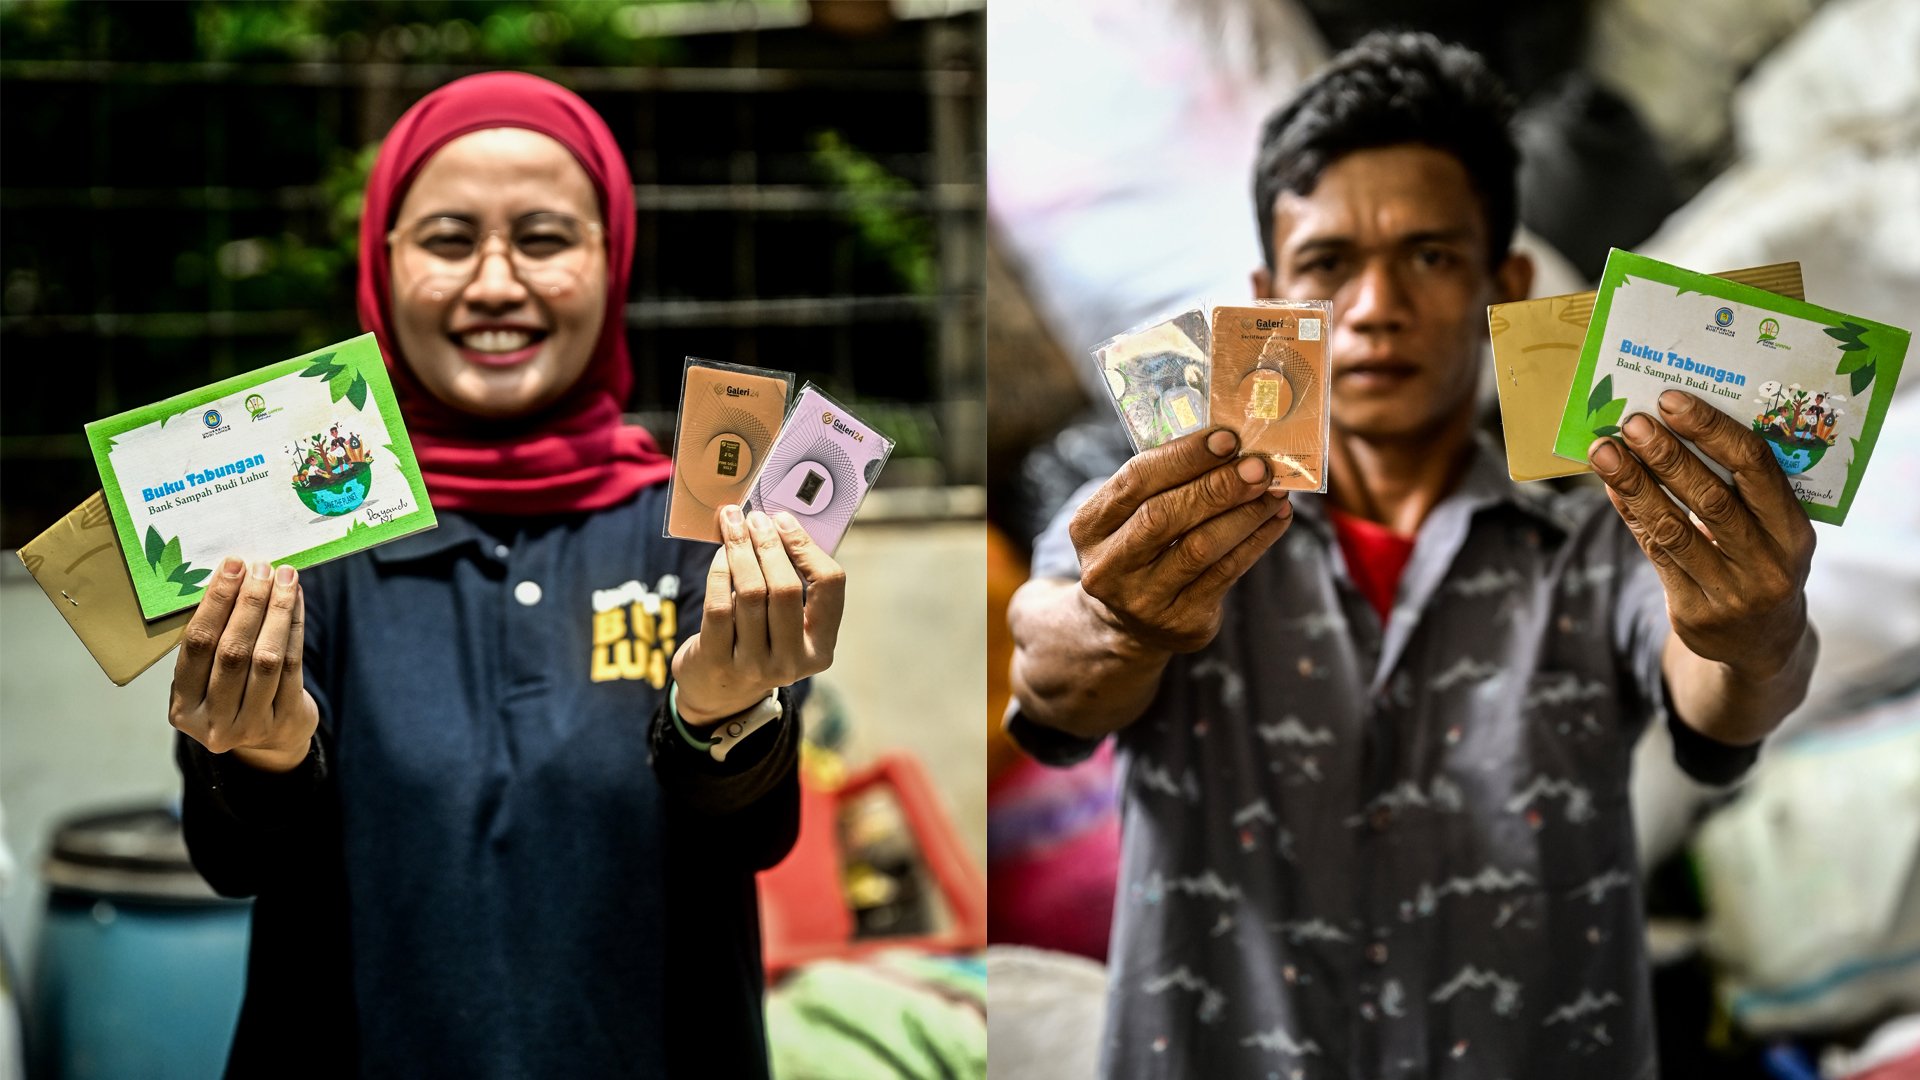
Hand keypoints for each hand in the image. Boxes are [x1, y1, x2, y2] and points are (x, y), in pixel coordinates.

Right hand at [168, 558, 317, 772]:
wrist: (270, 741)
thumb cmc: (232, 694)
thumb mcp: (208, 677)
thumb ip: (212, 640)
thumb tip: (232, 577)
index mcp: (183, 707)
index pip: (197, 646)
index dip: (215, 603)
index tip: (231, 567)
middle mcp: (213, 721)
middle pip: (233, 651)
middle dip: (248, 603)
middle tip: (260, 567)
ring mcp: (252, 724)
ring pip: (266, 658)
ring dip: (276, 611)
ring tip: (283, 577)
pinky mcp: (286, 719)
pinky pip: (293, 664)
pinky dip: (294, 626)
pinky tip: (295, 599)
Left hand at [671, 506, 845, 726]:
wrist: (718, 693)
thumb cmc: (759, 642)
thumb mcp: (788, 626)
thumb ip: (794, 584)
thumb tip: (780, 523)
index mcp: (821, 648)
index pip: (829, 586)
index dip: (807, 548)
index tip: (785, 521)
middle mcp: (792, 661)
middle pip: (785, 588)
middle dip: (768, 544)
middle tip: (754, 518)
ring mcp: (754, 666)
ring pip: (750, 593)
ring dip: (740, 550)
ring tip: (733, 525)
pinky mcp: (717, 662)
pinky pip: (719, 605)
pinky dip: (719, 572)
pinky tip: (720, 554)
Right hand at [1069, 427, 1292, 654]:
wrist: (1129, 624)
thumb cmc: (1139, 549)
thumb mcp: (1129, 516)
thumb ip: (1165, 483)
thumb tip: (1233, 448)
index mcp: (1089, 527)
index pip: (1135, 481)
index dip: (1184, 457)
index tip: (1228, 438)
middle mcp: (1108, 566)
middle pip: (1164, 516)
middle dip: (1218, 486)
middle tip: (1258, 466)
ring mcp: (1142, 599)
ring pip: (1200, 547)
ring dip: (1244, 514)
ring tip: (1274, 491)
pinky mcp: (1180, 621)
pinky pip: (1225, 574)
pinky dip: (1256, 541)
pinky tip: (1274, 519)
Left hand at [1588, 390, 1814, 676]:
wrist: (1763, 645)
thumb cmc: (1762, 563)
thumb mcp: (1773, 530)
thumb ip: (1740, 489)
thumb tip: (1676, 426)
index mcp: (1796, 530)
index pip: (1755, 467)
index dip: (1711, 430)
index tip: (1672, 401)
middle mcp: (1769, 562)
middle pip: (1710, 497)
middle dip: (1666, 455)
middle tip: (1633, 422)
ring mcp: (1732, 592)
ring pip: (1673, 528)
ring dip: (1634, 484)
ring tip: (1604, 450)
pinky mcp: (1695, 612)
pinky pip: (1655, 554)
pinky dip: (1631, 515)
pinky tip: (1612, 488)